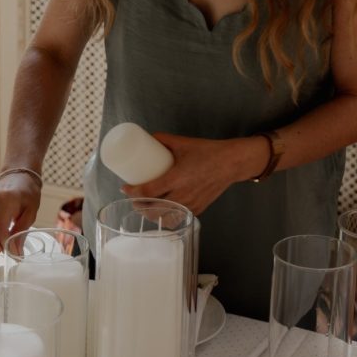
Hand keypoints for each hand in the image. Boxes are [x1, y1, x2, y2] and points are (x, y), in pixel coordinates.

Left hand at [121, 133, 242, 215]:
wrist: (231, 163)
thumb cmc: (208, 152)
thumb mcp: (184, 143)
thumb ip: (165, 139)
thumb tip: (148, 137)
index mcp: (177, 178)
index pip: (148, 191)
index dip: (133, 192)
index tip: (125, 187)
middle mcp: (183, 195)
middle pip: (153, 208)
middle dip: (139, 205)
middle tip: (132, 197)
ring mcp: (190, 204)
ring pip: (164, 217)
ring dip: (150, 214)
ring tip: (143, 206)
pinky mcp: (197, 209)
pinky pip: (177, 218)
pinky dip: (165, 217)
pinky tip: (160, 213)